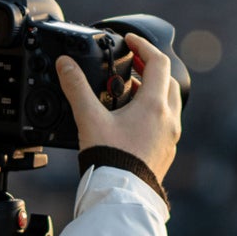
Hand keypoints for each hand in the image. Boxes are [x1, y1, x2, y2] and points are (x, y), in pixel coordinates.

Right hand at [55, 34, 181, 182]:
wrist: (120, 194)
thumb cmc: (109, 158)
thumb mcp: (89, 118)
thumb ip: (77, 88)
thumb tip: (66, 65)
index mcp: (154, 104)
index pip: (157, 62)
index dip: (143, 46)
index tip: (129, 42)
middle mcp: (168, 118)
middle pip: (166, 81)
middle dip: (149, 70)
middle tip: (130, 67)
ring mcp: (170, 136)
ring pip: (168, 104)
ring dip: (151, 93)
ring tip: (128, 95)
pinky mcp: (166, 152)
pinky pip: (164, 124)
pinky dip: (152, 115)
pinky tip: (132, 123)